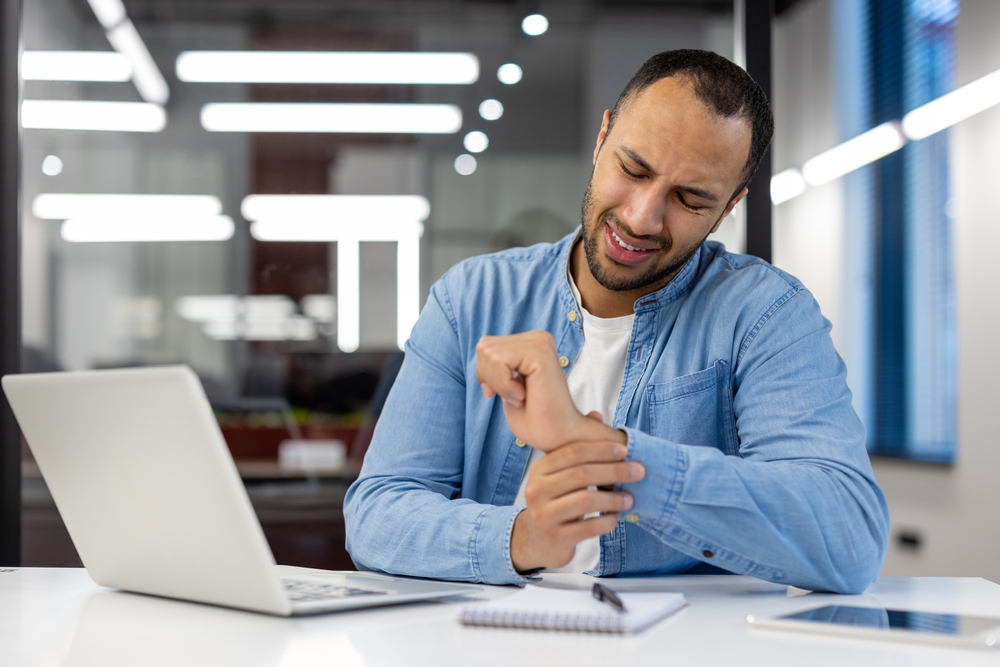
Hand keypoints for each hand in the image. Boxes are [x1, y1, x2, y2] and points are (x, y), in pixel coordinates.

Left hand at [476, 331, 596, 451]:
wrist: (558, 437)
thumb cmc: (534, 419)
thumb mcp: (506, 385)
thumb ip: (496, 363)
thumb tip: (482, 347)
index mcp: (530, 343)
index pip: (485, 346)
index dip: (486, 375)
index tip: (508, 393)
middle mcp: (537, 338)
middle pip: (484, 347)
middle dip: (490, 378)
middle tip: (517, 397)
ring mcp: (540, 342)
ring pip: (489, 354)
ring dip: (500, 385)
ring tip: (522, 397)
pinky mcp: (540, 352)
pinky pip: (500, 361)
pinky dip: (505, 386)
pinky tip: (525, 395)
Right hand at [510, 440, 644, 571]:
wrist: (536, 539)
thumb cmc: (556, 501)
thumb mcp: (559, 474)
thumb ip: (577, 448)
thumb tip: (596, 415)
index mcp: (540, 470)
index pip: (572, 452)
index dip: (600, 449)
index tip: (625, 450)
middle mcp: (536, 490)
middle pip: (581, 474)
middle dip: (614, 471)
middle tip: (639, 471)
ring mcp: (544, 515)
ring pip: (586, 501)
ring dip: (613, 498)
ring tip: (630, 498)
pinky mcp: (555, 537)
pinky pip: (589, 527)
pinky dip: (607, 521)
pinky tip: (616, 517)